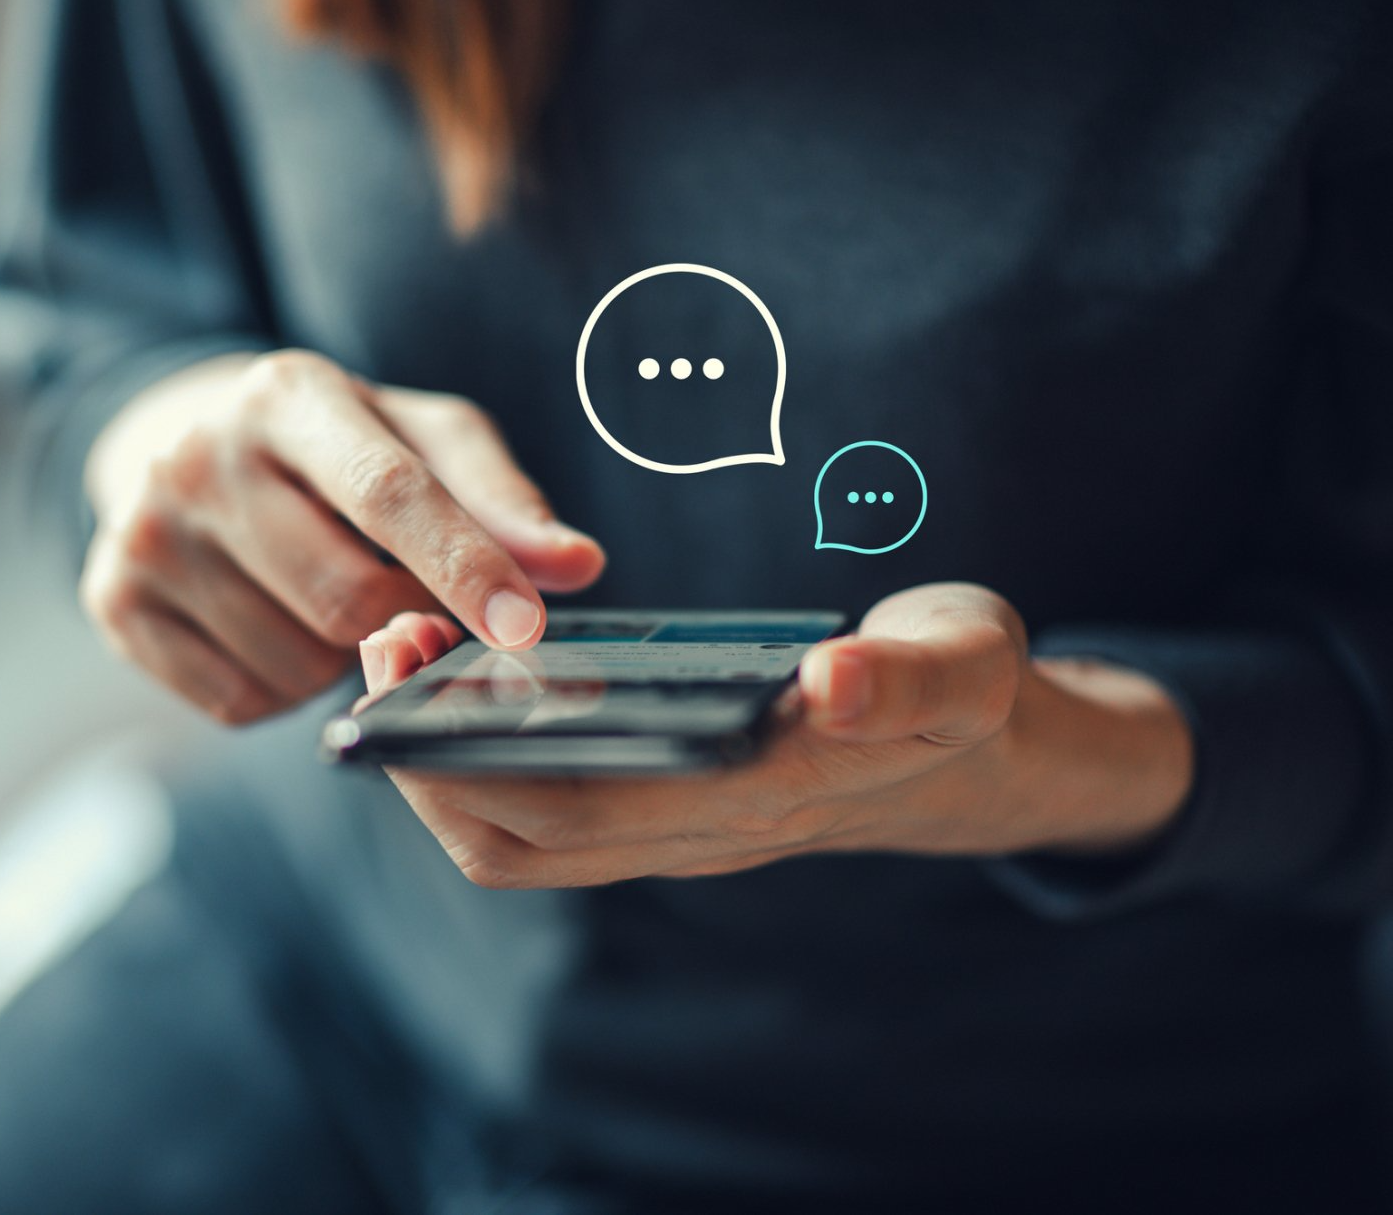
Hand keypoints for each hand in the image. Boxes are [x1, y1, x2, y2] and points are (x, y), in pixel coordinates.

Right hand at [81, 350, 604, 723]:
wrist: (195, 448)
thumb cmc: (346, 450)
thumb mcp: (428, 443)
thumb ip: (504, 502)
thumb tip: (579, 565)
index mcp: (292, 396)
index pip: (390, 493)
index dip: (465, 567)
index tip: (526, 628)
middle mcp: (199, 455)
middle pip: (348, 599)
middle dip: (405, 619)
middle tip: (406, 591)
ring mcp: (144, 533)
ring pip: (298, 662)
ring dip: (341, 656)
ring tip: (325, 591)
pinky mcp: (114, 603)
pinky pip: (241, 701)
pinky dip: (283, 685)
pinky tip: (275, 623)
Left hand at [361, 584, 1193, 888]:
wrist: (978, 754)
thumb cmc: (963, 694)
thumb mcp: (966, 666)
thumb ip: (911, 679)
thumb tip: (835, 684)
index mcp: (761, 794)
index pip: (580, 807)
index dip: (474, 751)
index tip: (414, 652)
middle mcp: (705, 832)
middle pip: (520, 837)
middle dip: (424, 753)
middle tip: (386, 634)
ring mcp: (685, 830)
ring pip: (524, 840)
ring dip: (443, 764)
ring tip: (412, 652)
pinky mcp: (676, 808)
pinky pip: (551, 814)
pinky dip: (487, 762)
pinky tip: (477, 681)